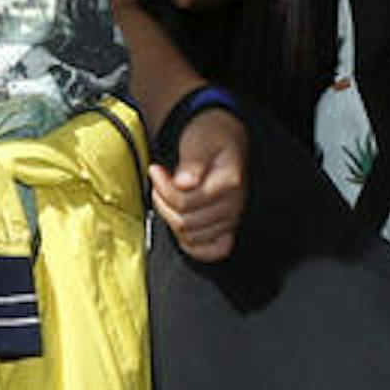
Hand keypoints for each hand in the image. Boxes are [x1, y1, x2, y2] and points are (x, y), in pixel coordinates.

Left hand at [151, 108, 250, 261]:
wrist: (221, 138)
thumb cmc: (210, 138)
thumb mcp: (198, 141)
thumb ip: (192, 161)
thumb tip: (185, 182)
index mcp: (229, 183)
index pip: (185, 201)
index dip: (163, 188)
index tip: (155, 170)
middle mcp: (233, 205)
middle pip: (185, 222)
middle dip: (163, 202)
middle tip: (159, 181)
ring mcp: (230, 219)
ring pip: (191, 236)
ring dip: (171, 218)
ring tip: (167, 196)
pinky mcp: (225, 228)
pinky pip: (212, 251)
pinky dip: (192, 245)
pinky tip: (180, 225)